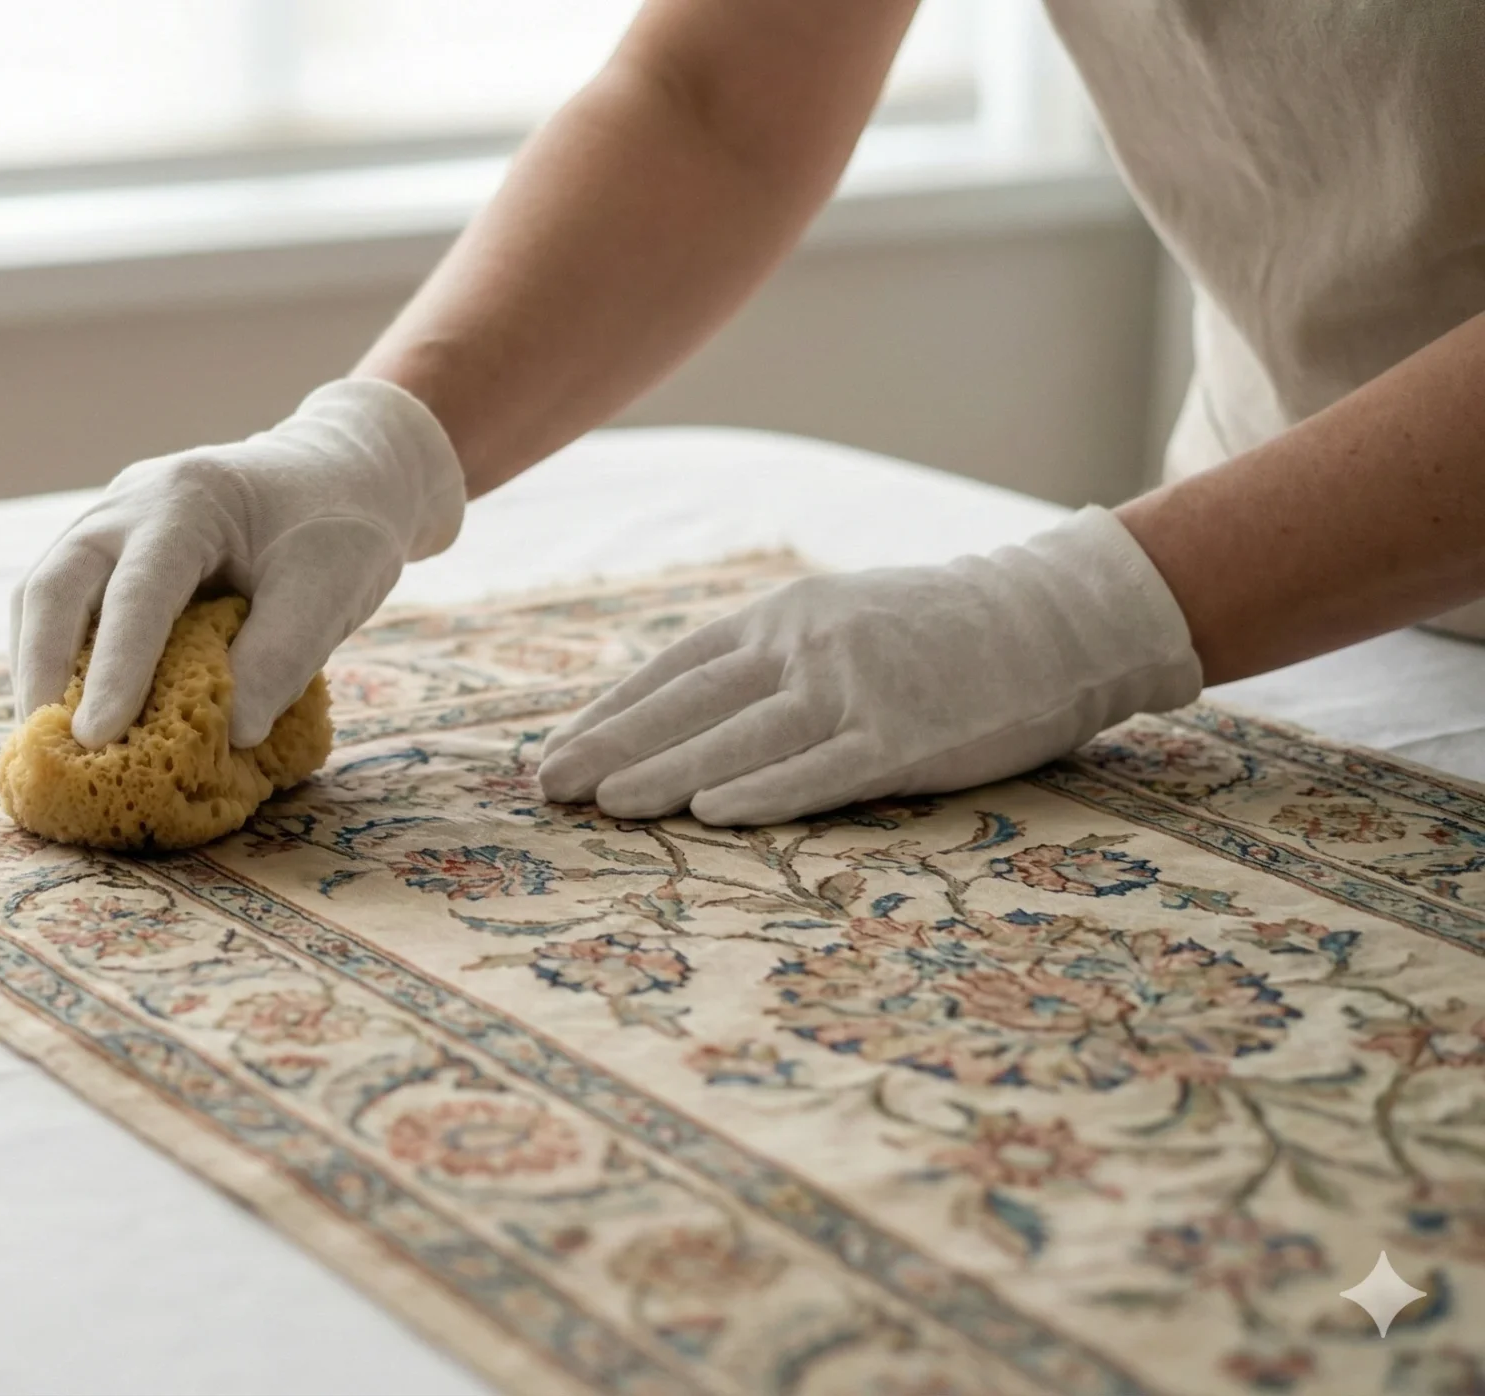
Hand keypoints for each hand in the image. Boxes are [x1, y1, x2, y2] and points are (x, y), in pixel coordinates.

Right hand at [11, 379, 465, 747]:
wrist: (338, 471)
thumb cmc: (339, 526)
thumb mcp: (332, 587)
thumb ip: (283, 657)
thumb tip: (229, 734)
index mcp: (189, 501)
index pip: (137, 592)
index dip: (115, 668)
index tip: (97, 738)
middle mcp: (131, 504)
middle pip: (55, 583)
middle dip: (42, 667)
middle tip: (43, 745)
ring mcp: (111, 521)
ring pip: (44, 591)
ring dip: (38, 664)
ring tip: (45, 738)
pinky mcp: (110, 549)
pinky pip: (64, 600)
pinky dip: (57, 654)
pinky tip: (67, 706)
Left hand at [536, 509, 1202, 825]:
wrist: (1054, 620)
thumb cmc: (940, 632)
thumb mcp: (839, 620)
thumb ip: (768, 660)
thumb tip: (684, 710)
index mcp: (782, 618)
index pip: (673, 670)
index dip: (609, 713)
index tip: (556, 749)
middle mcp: (806, 646)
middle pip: (688, 704)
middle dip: (610, 747)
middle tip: (546, 785)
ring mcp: (855, 690)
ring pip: (739, 739)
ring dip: (664, 773)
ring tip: (602, 803)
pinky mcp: (905, 737)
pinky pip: (820, 770)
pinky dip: (761, 792)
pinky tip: (709, 811)